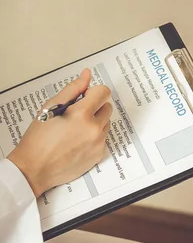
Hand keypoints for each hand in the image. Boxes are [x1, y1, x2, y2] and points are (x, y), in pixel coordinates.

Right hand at [7, 69, 112, 197]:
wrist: (36, 167)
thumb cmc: (39, 137)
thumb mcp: (51, 107)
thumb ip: (72, 89)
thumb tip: (87, 74)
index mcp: (82, 114)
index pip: (103, 92)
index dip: (93, 92)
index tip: (84, 97)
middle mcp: (94, 128)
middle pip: (107, 107)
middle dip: (95, 107)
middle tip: (76, 114)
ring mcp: (99, 143)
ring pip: (106, 123)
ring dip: (95, 122)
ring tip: (75, 129)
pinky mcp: (99, 154)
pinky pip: (103, 139)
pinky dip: (94, 137)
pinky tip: (77, 141)